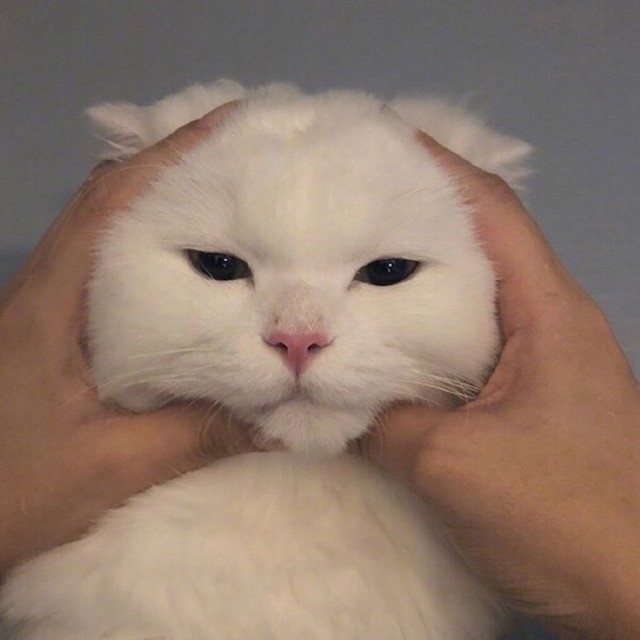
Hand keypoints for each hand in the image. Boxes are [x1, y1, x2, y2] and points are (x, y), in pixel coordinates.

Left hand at [0, 102, 255, 573]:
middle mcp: (45, 288)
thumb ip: (194, 436)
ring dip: (158, 207)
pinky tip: (186, 277)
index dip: (170, 155)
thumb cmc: (10, 487)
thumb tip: (280, 418)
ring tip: (225, 207)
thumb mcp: (108, 467)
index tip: (231, 129)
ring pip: (103, 234)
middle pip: (108, 201)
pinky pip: (103, 273)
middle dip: (172, 170)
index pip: (112, 200)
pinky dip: (145, 252)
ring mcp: (43, 309)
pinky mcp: (47, 333)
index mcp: (51, 301)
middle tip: (242, 166)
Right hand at [363, 131, 639, 639]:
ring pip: (468, 297)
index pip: (489, 209)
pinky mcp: (525, 398)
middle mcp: (546, 320)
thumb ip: (382, 418)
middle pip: (477, 243)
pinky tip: (377, 341)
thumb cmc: (561, 512)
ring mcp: (538, 361)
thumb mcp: (453, 463)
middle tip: (340, 206)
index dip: (433, 167)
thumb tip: (320, 390)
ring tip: (344, 263)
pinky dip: (421, 332)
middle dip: (412, 217)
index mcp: (545, 309)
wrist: (637, 593)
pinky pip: (464, 345)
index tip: (371, 146)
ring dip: (414, 278)